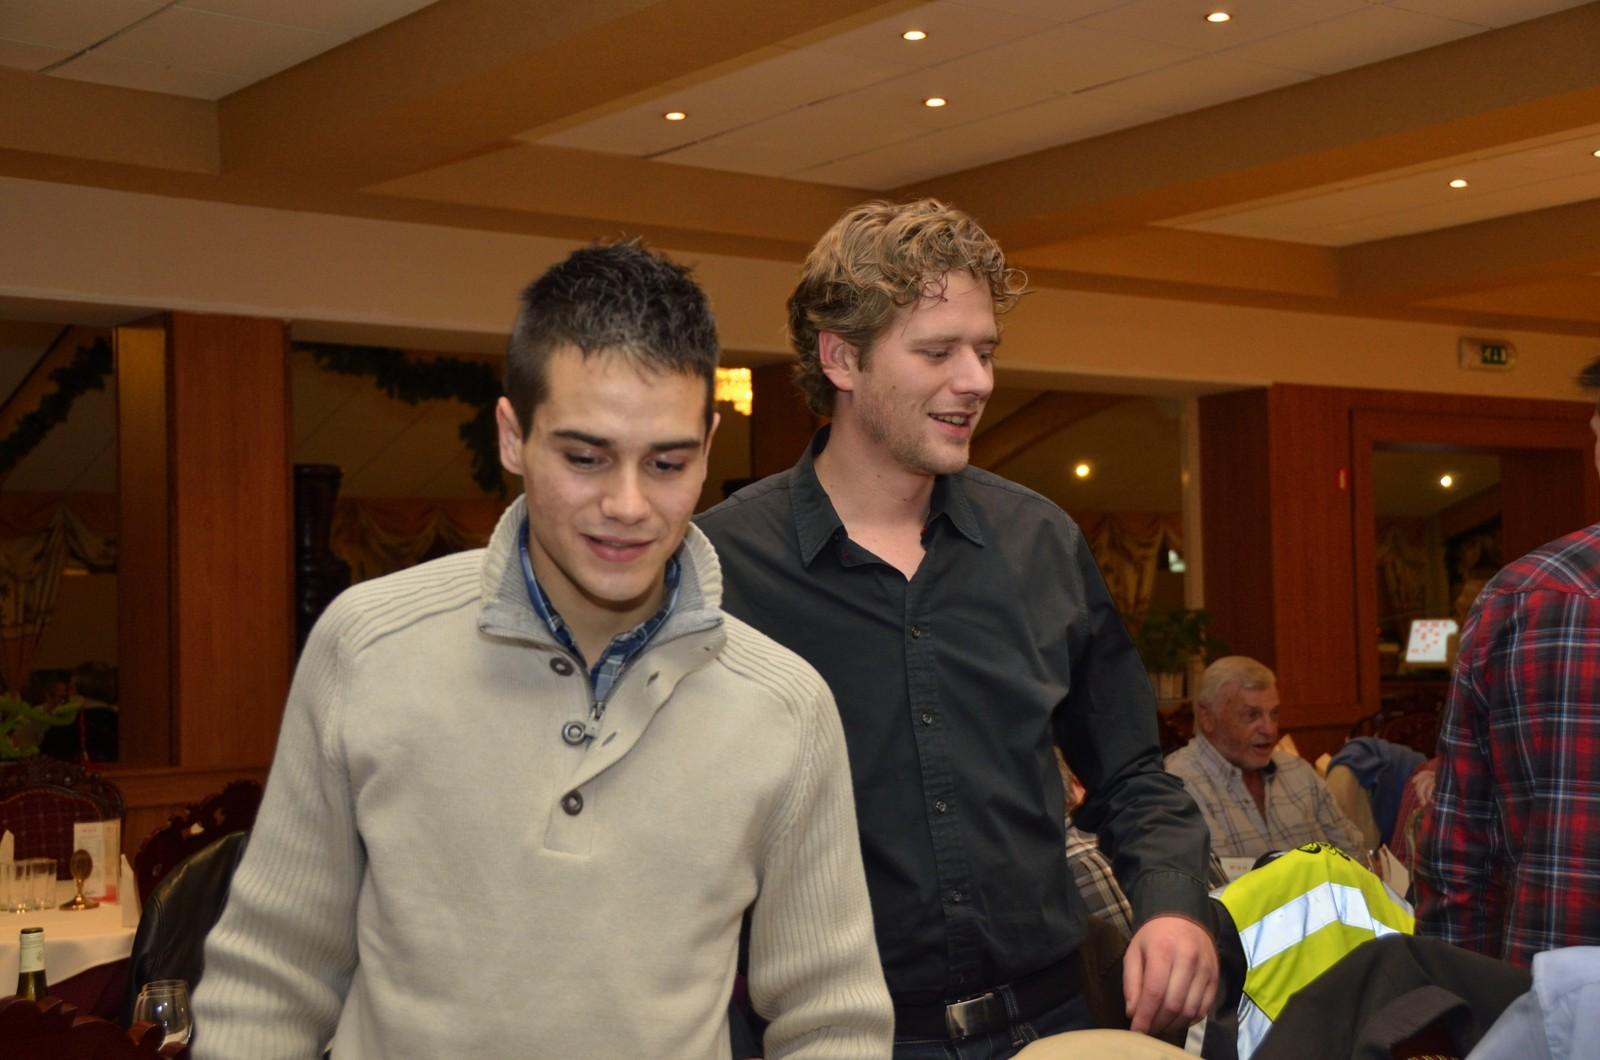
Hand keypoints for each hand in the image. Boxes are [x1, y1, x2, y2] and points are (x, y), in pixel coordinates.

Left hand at [1122, 914, 1216, 1034]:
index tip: (1136, 1030)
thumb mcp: (1134, 951)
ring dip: (1174, 1024)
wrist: (1183, 916)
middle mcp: (1188, 960)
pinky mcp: (1215, 977)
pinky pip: (1204, 1008)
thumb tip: (1133, 1013)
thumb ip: (1131, 982)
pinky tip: (1177, 1019)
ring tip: (1160, 1025)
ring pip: (1190, 1010)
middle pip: (1173, 1004)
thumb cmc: (1154, 936)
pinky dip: (1190, 1020)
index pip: (1155, 992)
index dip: (1145, 1016)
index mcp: (1163, 950)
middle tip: (1147, 1029)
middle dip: (1158, 1023)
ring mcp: (1205, 969)